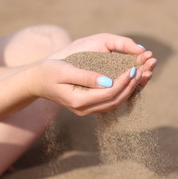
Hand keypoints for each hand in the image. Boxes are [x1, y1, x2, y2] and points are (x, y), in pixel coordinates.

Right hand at [27, 33, 156, 115]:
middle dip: (130, 86)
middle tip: (141, 71)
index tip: (133, 68)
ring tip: (138, 76)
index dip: (124, 81)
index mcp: (79, 101)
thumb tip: (109, 81)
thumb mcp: (64, 70)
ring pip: (114, 103)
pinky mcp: (89, 106)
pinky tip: (127, 82)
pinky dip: (121, 92)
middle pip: (115, 100)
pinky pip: (109, 102)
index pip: (109, 93)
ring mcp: (87, 110)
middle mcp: (84, 109)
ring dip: (128, 90)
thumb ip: (86, 76)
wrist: (36, 82)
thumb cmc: (49, 72)